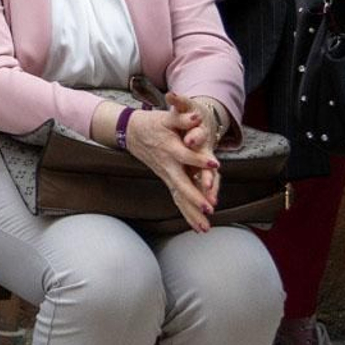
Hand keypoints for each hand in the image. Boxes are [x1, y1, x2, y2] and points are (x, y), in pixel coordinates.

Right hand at [122, 104, 219, 232]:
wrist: (130, 132)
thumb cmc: (152, 123)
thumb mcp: (166, 117)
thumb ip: (181, 117)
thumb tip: (195, 116)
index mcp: (169, 148)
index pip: (185, 156)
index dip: (198, 160)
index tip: (214, 165)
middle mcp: (167, 165)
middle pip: (180, 185)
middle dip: (194, 198)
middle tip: (209, 208)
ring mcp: (166, 175)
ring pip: (179, 197)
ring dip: (191, 213)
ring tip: (205, 228)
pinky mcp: (168, 180)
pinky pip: (178, 200)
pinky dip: (187, 214)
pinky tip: (197, 226)